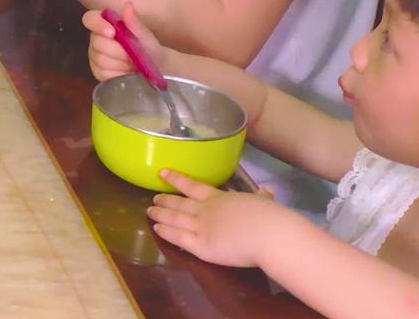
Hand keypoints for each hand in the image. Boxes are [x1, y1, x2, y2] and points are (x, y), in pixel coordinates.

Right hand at [82, 2, 174, 83]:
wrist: (155, 69)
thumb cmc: (149, 48)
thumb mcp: (145, 36)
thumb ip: (135, 22)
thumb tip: (127, 5)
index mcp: (105, 24)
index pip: (90, 19)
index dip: (98, 25)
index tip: (112, 33)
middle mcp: (96, 38)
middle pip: (97, 43)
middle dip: (117, 50)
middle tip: (132, 55)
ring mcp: (95, 55)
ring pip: (100, 59)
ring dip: (119, 63)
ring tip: (132, 64)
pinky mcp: (97, 71)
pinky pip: (102, 72)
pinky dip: (117, 73)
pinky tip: (126, 72)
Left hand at [149, 170, 284, 267]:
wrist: (267, 234)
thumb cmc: (269, 217)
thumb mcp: (263, 203)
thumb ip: (261, 198)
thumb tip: (267, 191)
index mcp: (220, 198)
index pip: (194, 186)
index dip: (177, 179)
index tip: (162, 173)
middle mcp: (206, 210)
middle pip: (180, 203)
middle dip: (166, 200)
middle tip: (153, 197)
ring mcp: (201, 227)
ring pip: (175, 218)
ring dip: (161, 214)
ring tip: (149, 211)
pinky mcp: (200, 245)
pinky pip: (178, 237)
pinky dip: (166, 232)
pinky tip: (156, 228)